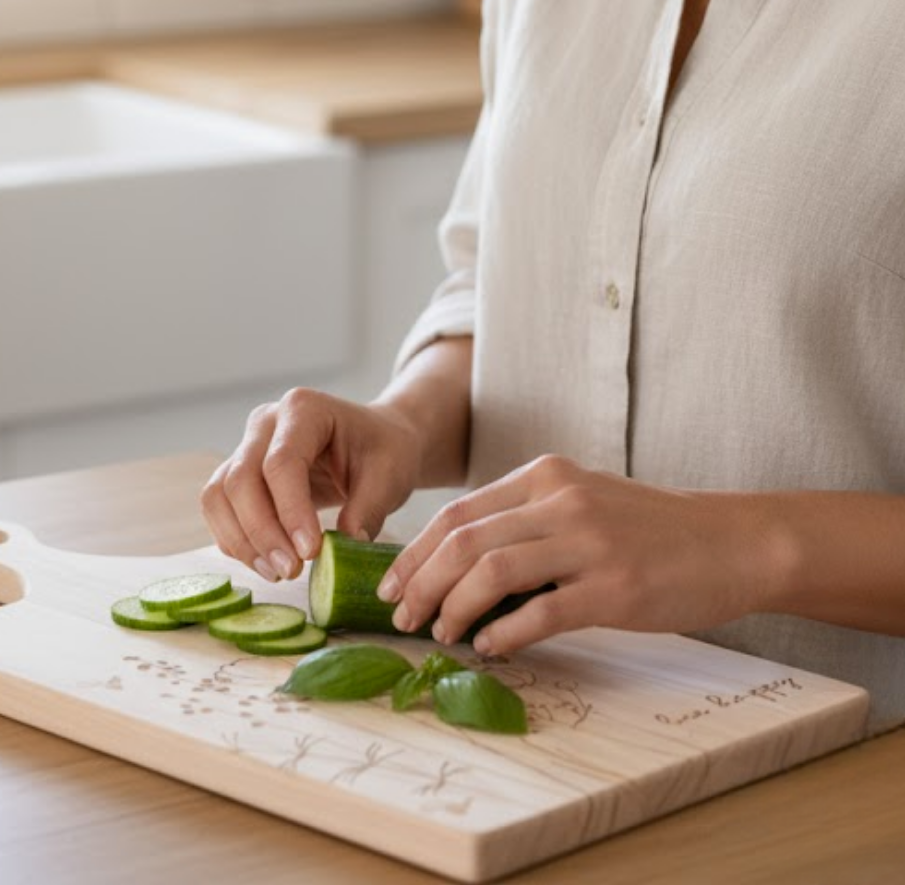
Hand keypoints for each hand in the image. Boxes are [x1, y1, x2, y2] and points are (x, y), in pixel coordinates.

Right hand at [201, 388, 422, 582]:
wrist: (375, 443)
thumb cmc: (384, 451)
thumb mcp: (389, 476)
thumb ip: (367, 510)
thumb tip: (341, 548)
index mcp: (304, 409)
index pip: (281, 463)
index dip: (290, 511)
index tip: (310, 552)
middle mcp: (265, 422)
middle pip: (241, 480)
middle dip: (262, 532)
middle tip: (291, 570)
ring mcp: (247, 446)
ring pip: (220, 496)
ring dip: (242, 541)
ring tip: (278, 573)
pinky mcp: (238, 473)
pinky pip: (221, 510)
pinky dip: (237, 541)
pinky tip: (267, 563)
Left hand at [377, 455, 777, 655]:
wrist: (732, 542)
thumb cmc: (649, 528)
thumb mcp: (582, 501)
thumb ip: (525, 521)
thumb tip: (457, 567)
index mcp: (546, 476)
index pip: (459, 512)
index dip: (416, 550)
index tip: (393, 583)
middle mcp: (561, 501)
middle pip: (464, 541)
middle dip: (421, 582)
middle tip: (401, 616)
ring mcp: (589, 543)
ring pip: (492, 573)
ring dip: (453, 609)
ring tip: (440, 633)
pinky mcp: (614, 588)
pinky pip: (539, 613)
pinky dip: (503, 634)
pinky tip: (489, 647)